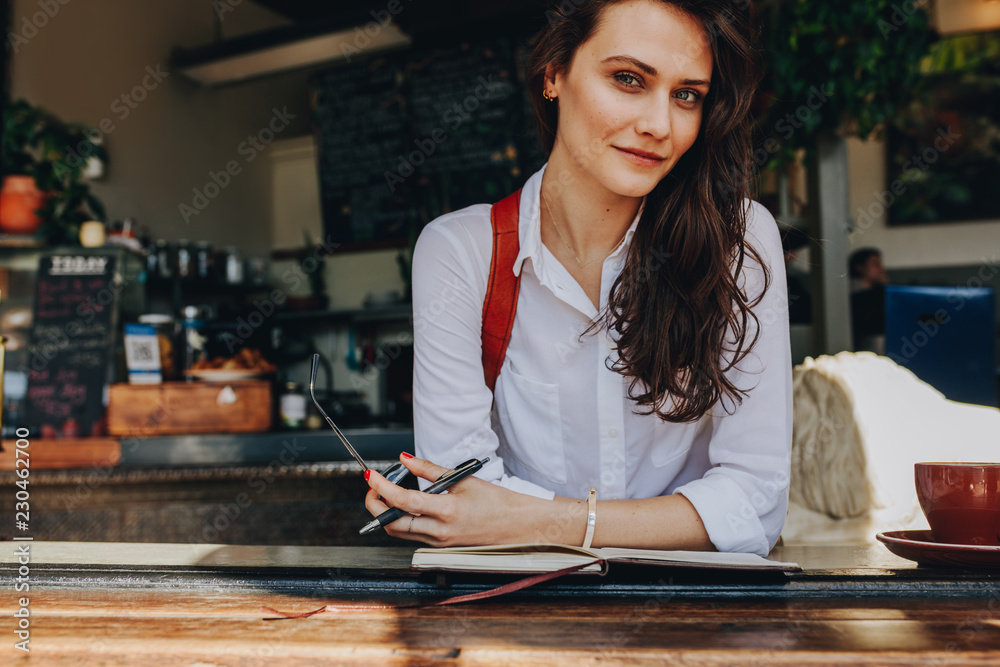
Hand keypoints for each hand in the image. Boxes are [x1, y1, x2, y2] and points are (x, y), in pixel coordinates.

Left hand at [364, 454, 532, 546]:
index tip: (371, 475)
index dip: (382, 487)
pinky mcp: (440, 546)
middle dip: (374, 505)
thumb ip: (430, 470)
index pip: (403, 500)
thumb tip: (406, 460)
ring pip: (398, 532)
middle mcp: (439, 531)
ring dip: (385, 513)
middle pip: (391, 524)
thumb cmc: (497, 502)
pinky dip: (401, 520)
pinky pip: (411, 535)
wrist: (519, 526)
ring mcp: (438, 542)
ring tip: (387, 493)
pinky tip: (406, 506)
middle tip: (373, 487)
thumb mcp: (463, 479)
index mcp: (447, 511)